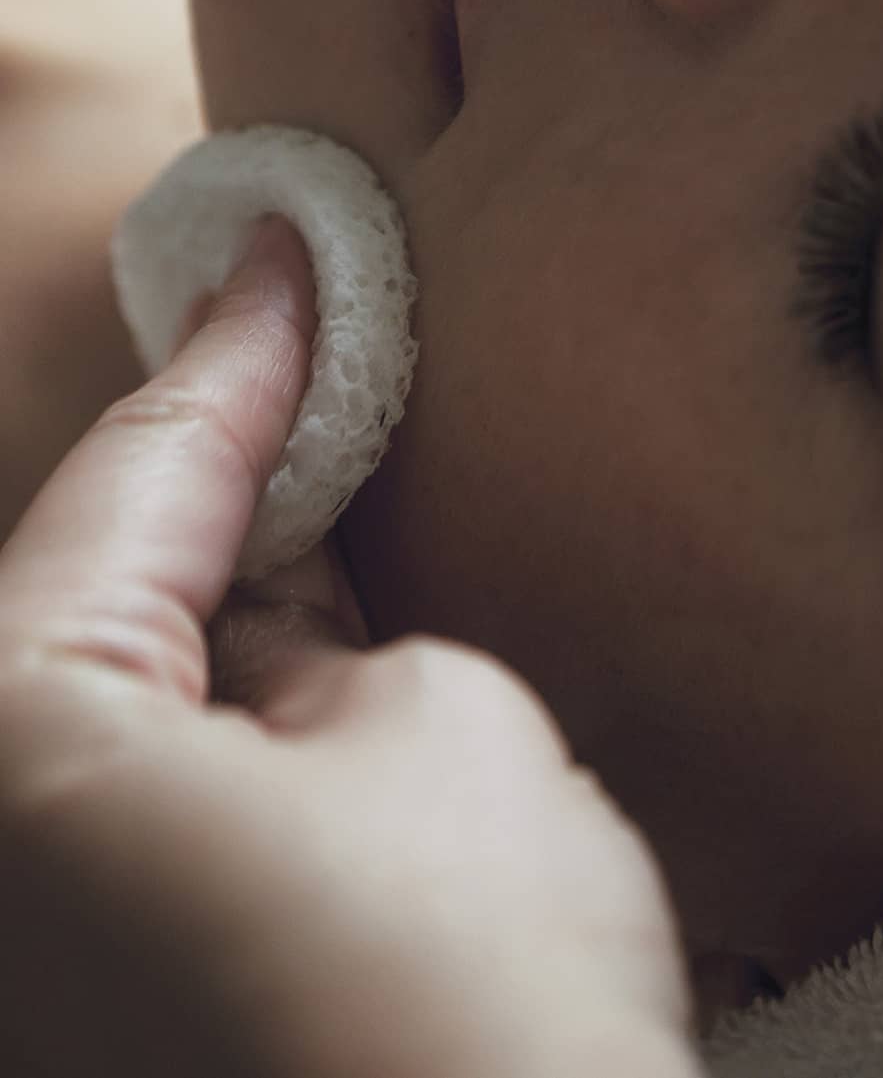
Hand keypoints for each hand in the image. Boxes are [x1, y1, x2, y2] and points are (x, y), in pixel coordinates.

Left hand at [0, 219, 696, 1077]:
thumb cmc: (466, 1010)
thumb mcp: (443, 734)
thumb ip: (342, 642)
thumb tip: (287, 644)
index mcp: (5, 757)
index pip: (133, 489)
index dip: (240, 359)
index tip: (284, 252)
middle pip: (85, 617)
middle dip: (205, 500)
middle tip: (299, 372)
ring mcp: (42, 969)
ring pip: (110, 739)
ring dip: (218, 643)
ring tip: (323, 546)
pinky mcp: (104, 1030)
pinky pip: (130, 849)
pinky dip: (213, 765)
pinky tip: (308, 728)